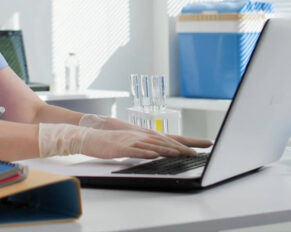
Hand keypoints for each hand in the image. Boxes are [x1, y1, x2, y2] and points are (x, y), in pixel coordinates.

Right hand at [78, 114, 212, 149]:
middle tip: (196, 153)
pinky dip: (146, 152)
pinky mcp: (120, 148)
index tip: (201, 145)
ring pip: (152, 146)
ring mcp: (131, 142)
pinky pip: (135, 151)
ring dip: (167, 150)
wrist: (89, 136)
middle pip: (164, 142)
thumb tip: (158, 153)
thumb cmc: (109, 142)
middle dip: (181, 147)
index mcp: (144, 136)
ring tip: (181, 154)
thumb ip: (144, 147)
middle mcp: (140, 136)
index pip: (169, 138)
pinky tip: (155, 155)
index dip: (185, 142)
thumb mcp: (130, 144)